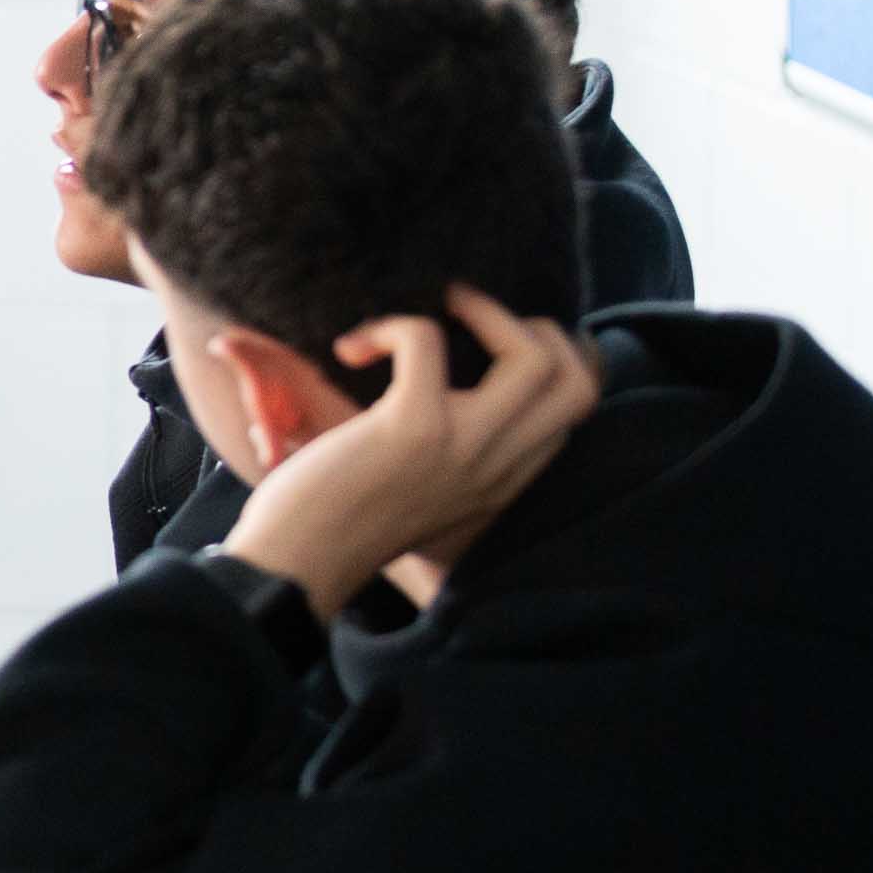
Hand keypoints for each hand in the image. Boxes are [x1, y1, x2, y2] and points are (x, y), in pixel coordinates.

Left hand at [223, 285, 602, 619]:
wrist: (295, 562)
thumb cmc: (340, 518)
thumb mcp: (421, 488)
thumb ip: (453, 452)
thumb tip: (448, 385)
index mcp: (504, 479)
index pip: (577, 407)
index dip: (553, 355)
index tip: (494, 339)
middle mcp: (497, 466)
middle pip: (577, 379)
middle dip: (535, 325)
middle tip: (467, 318)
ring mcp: (461, 446)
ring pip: (534, 356)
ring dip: (484, 310)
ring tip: (431, 313)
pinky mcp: (412, 428)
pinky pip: (425, 340)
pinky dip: (391, 326)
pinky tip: (353, 349)